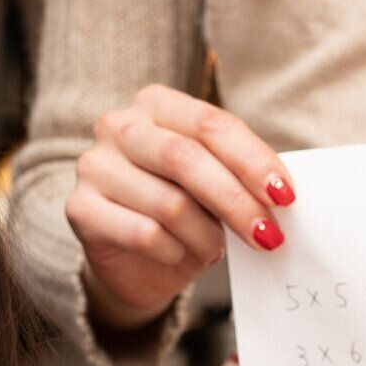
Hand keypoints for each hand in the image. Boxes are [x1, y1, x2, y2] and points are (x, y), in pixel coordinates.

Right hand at [66, 84, 294, 330]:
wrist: (134, 262)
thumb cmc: (183, 214)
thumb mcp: (215, 187)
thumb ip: (239, 177)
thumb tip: (281, 192)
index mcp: (157, 104)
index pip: (211, 124)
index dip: (253, 160)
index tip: (285, 196)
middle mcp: (119, 126)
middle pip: (186, 158)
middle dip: (235, 201)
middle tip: (269, 236)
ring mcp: (94, 166)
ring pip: (168, 203)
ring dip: (206, 236)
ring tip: (215, 250)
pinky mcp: (79, 209)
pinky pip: (144, 234)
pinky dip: (175, 252)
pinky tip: (180, 255)